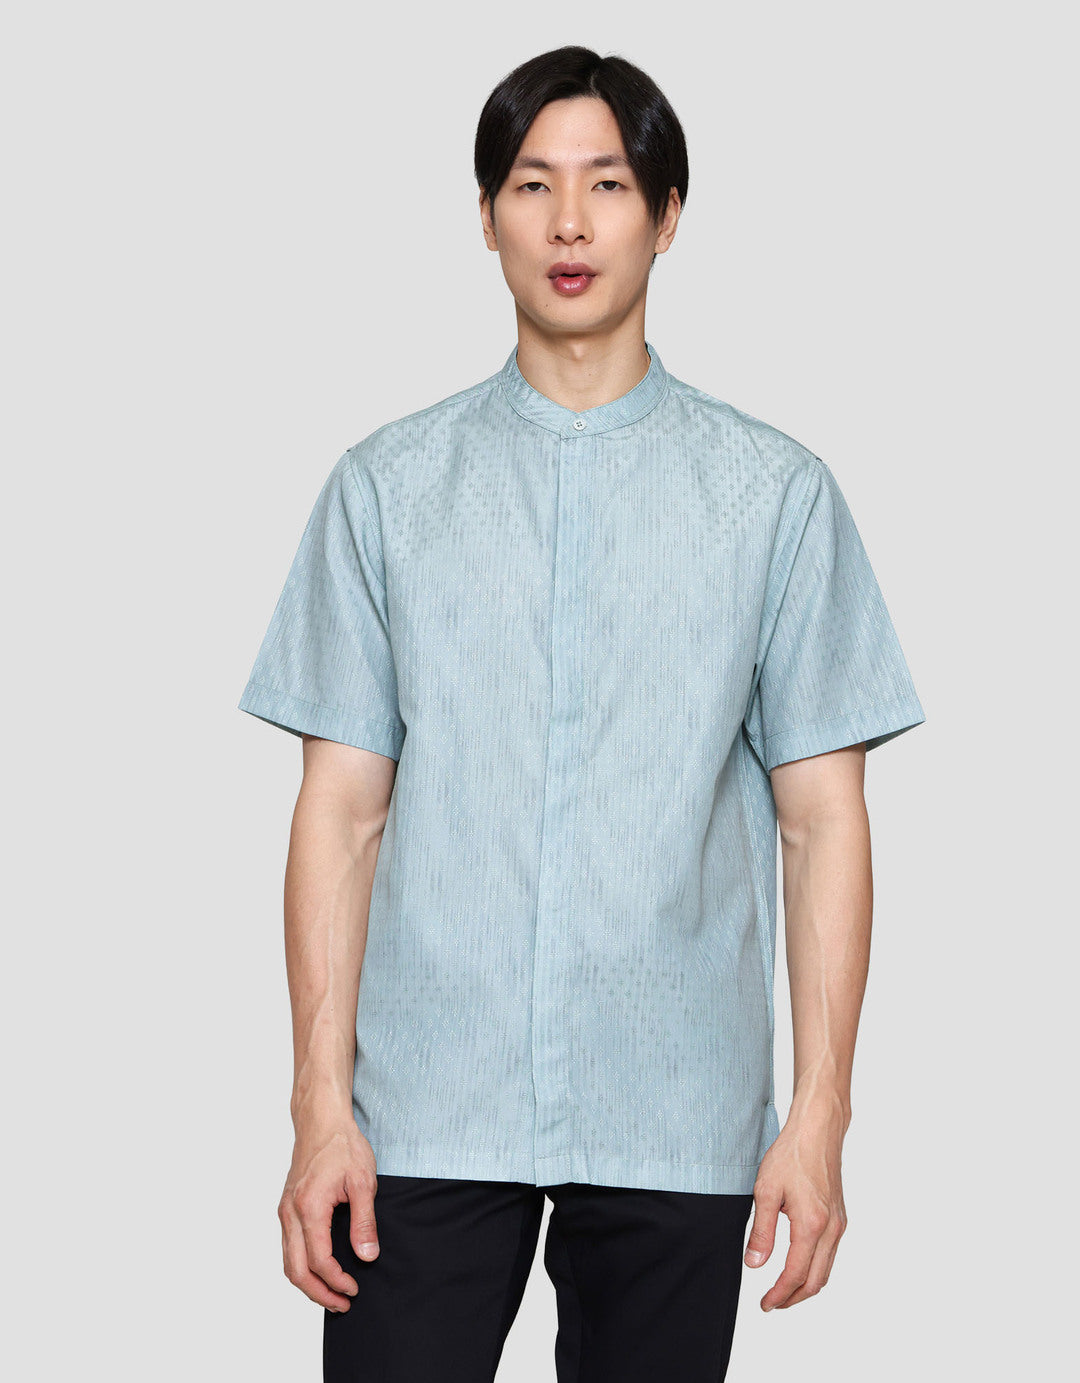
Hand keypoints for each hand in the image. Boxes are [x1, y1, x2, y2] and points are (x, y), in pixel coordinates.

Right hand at [278, 1118, 379, 1311]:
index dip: (337, 1281)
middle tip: (342, 1304)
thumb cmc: (341, 1145)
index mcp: (309, 1208)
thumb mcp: (362, 1181)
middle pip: (296, 1270)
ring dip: (308, 1284)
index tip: (355, 1289)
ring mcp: (285, 1211)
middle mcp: (290, 1213)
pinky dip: (302, 1266)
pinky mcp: (286, 1208)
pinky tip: (319, 1270)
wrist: (320, 1120)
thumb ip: (364, 1221)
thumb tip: (367, 1256)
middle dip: (319, 1294)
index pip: (319, 1260)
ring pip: (288, 1262)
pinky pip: (289, 1247)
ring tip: (332, 1295)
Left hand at [743, 1107, 847, 1310]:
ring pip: (826, 1269)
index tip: (765, 1304)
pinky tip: (799, 1263)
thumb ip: (761, 1231)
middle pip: (816, 1280)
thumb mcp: (766, 1191)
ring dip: (806, 1285)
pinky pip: (830, 1254)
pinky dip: (816, 1268)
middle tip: (772, 1303)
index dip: (779, 1295)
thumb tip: (755, 1264)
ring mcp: (838, 1224)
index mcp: (812, 1226)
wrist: (817, 1130)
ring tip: (784, 1289)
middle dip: (794, 1298)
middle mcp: (831, 1229)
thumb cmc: (791, 1155)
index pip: (795, 1274)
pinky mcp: (839, 1216)